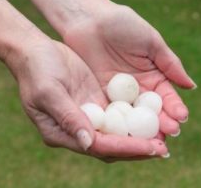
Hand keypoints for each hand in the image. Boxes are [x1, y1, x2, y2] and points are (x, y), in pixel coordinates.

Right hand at [8, 40, 167, 161]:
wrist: (36, 52)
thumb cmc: (37, 71)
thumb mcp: (49, 93)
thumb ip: (68, 118)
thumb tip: (88, 143)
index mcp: (62, 133)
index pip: (99, 147)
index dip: (126, 148)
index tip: (151, 147)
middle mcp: (77, 130)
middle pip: (111, 146)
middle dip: (138, 148)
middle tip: (164, 148)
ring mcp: (88, 116)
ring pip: (117, 133)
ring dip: (139, 137)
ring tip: (164, 137)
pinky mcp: (95, 103)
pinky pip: (118, 116)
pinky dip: (134, 120)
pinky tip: (151, 118)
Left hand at [63, 5, 195, 136]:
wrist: (89, 20)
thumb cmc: (122, 25)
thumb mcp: (151, 42)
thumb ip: (170, 64)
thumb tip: (191, 86)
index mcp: (153, 76)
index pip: (166, 96)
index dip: (174, 107)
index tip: (181, 118)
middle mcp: (137, 89)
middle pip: (151, 112)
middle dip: (161, 124)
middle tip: (168, 136)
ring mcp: (119, 96)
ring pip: (132, 117)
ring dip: (141, 130)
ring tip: (150, 142)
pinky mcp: (100, 97)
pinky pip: (111, 113)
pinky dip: (118, 125)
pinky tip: (125, 135)